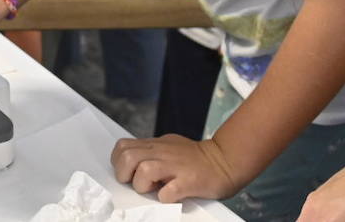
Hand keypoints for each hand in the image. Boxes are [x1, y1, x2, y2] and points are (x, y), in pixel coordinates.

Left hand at [110, 134, 239, 203]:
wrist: (225, 161)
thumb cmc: (196, 159)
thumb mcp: (169, 148)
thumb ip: (152, 153)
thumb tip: (135, 165)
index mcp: (156, 146)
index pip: (123, 147)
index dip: (119, 163)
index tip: (127, 174)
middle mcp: (162, 153)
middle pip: (128, 157)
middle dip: (126, 174)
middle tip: (138, 184)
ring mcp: (175, 166)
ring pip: (144, 170)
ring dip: (143, 185)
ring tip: (154, 189)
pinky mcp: (189, 181)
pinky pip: (168, 192)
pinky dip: (165, 197)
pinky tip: (171, 195)